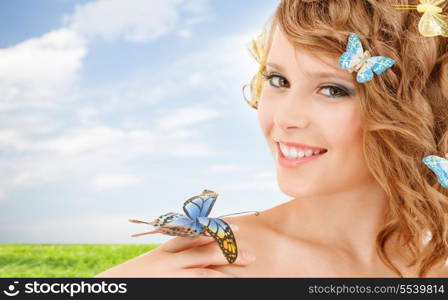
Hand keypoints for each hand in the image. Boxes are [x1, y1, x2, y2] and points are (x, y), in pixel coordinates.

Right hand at [95, 224, 254, 276]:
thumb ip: (171, 257)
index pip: (194, 236)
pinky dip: (213, 286)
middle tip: (251, 257)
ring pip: (203, 273)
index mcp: (164, 251)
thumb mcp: (150, 264)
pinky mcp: (171, 288)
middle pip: (204, 252)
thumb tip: (195, 255)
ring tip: (243, 276)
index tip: (236, 227)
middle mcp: (167, 261)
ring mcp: (169, 276)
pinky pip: (197, 286)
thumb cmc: (130, 279)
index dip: (218, 231)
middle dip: (228, 253)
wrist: (109, 289)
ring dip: (225, 274)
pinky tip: (226, 286)